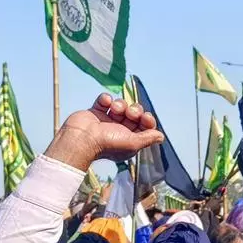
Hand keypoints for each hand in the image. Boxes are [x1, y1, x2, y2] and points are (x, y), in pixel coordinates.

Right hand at [43, 94, 163, 170]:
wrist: (81, 139)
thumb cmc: (106, 144)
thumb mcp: (132, 143)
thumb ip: (147, 138)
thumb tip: (161, 136)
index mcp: (128, 139)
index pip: (144, 126)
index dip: (147, 119)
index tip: (145, 117)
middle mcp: (118, 130)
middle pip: (134, 114)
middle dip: (134, 110)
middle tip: (129, 113)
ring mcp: (106, 120)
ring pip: (121, 105)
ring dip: (120, 104)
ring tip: (114, 108)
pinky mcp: (95, 112)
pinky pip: (105, 100)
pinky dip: (106, 98)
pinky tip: (105, 102)